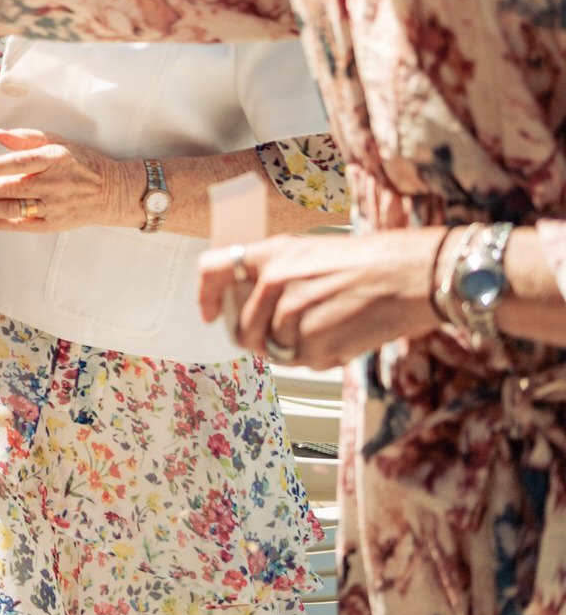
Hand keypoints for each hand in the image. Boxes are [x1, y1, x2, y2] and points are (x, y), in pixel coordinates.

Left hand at [0, 128, 138, 231]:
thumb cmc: (82, 164)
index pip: (21, 163)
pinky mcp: (53, 223)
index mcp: (53, 160)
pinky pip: (24, 225)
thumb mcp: (59, 143)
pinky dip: (2, 223)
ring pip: (14, 209)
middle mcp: (53, 184)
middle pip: (12, 188)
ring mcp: (53, 206)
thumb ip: (27, 139)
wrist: (112, 191)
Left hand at [196, 229, 446, 368]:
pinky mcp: (313, 342)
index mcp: (268, 255)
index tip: (209, 313)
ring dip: (295, 348)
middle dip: (260, 339)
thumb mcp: (306, 252)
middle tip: (288, 334)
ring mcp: (290, 314)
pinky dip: (320, 357)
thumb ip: (273, 272)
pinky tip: (342, 336)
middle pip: (243, 329)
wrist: (407, 275)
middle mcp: (272, 282)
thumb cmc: (365, 262)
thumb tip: (251, 301)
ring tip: (328, 327)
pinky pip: (303, 362)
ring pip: (274, 349)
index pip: (212, 271)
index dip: (207, 296)